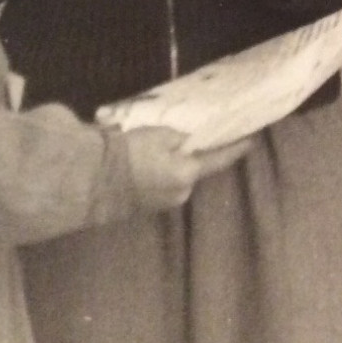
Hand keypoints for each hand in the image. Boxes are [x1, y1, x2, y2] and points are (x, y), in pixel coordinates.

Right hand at [121, 126, 257, 211]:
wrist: (89, 181)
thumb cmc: (129, 153)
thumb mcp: (158, 134)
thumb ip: (179, 138)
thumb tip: (187, 142)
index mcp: (188, 174)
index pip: (219, 159)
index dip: (236, 148)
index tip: (252, 140)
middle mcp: (180, 193)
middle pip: (193, 170)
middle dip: (189, 156)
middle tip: (180, 138)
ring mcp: (162, 204)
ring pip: (174, 178)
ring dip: (168, 165)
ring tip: (151, 150)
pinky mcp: (143, 208)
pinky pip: (157, 185)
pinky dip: (154, 174)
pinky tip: (138, 164)